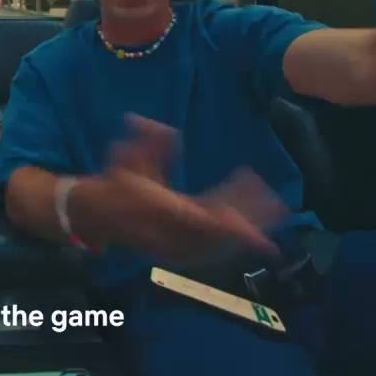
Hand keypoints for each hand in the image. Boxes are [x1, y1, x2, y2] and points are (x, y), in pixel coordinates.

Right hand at [72, 114, 288, 265]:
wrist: (96, 214)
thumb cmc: (115, 182)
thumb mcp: (127, 157)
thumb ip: (147, 142)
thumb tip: (154, 125)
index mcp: (164, 213)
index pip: (205, 223)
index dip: (234, 228)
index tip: (260, 228)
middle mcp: (174, 235)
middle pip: (223, 235)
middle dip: (252, 220)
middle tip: (279, 204)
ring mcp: (179, 246)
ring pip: (224, 242)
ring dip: (249, 226)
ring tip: (273, 208)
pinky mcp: (184, 250)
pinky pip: (217, 246)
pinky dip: (238, 235)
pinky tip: (253, 220)